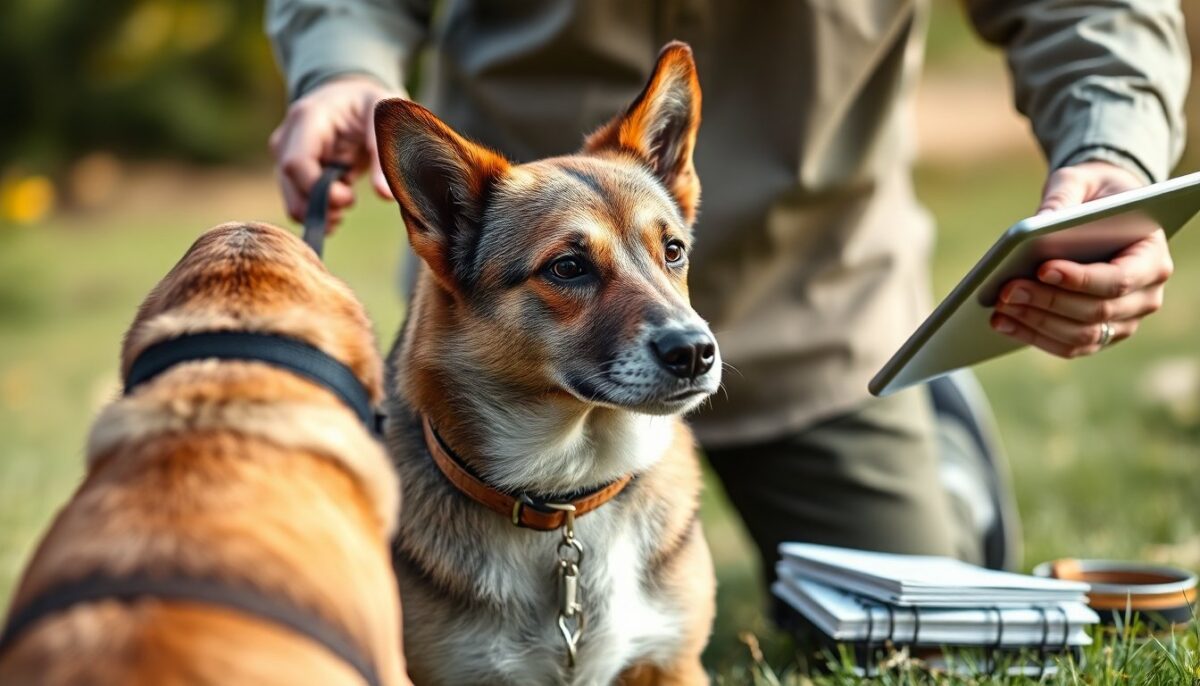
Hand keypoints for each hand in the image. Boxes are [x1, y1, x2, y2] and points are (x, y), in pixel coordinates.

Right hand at [269, 76, 402, 229]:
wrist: (352, 95)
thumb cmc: (370, 103)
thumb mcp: (384, 119)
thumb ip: (383, 155)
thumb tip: (386, 195)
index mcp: (307, 118)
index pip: (295, 164)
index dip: (320, 191)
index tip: (350, 198)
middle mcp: (287, 137)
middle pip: (291, 187)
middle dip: (322, 207)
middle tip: (350, 201)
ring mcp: (285, 155)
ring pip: (292, 200)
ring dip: (321, 213)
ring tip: (348, 200)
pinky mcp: (290, 171)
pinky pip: (298, 201)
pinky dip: (318, 212)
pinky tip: (339, 206)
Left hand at [990, 161, 1172, 357]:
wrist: (1101, 214)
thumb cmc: (1093, 195)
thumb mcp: (1080, 182)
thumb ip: (1063, 197)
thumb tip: (1035, 224)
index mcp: (1152, 257)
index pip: (1119, 279)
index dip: (1080, 279)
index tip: (1041, 269)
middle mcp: (1147, 296)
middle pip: (1097, 311)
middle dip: (1047, 301)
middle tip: (1005, 290)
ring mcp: (1125, 320)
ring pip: (1081, 334)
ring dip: (1036, 323)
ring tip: (999, 307)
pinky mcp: (1100, 334)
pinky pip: (1068, 345)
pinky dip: (1033, 336)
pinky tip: (1001, 322)